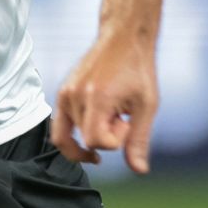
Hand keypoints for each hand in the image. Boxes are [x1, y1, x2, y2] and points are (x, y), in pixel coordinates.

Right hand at [52, 34, 159, 173]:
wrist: (124, 37)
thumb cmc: (138, 68)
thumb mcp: (147, 105)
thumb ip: (139, 140)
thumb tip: (139, 170)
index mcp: (96, 97)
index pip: (97, 142)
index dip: (116, 140)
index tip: (128, 121)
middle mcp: (74, 96)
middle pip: (86, 140)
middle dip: (107, 135)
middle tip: (122, 115)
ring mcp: (64, 94)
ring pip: (73, 136)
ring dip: (93, 131)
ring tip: (110, 112)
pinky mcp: (62, 93)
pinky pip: (60, 128)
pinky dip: (77, 133)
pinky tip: (95, 127)